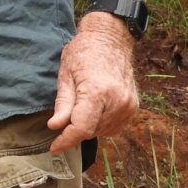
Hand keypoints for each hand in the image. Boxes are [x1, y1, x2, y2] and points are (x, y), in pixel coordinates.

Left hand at [47, 14, 139, 155]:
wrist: (111, 39)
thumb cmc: (84, 53)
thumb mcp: (65, 75)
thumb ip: (63, 104)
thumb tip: (55, 126)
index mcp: (98, 92)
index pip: (81, 128)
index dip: (66, 140)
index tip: (54, 147)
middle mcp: (118, 101)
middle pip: (90, 131)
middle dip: (75, 129)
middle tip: (66, 114)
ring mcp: (128, 105)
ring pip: (101, 131)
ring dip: (88, 126)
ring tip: (83, 104)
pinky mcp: (133, 107)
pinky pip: (113, 127)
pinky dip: (101, 123)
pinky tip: (95, 108)